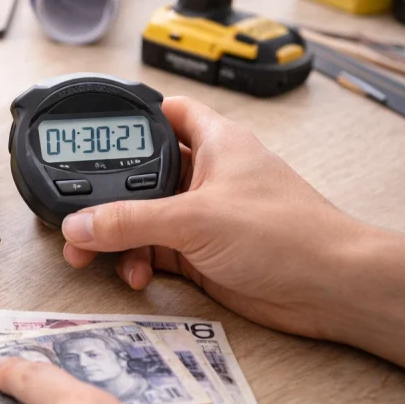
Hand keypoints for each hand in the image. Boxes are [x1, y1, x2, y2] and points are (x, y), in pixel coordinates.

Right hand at [58, 96, 380, 340]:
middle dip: (106, 194)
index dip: (132, 115)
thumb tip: (81, 223)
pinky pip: (153, 251)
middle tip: (75, 208)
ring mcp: (204, 216)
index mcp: (216, 143)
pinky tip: (132, 273)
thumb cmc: (289, 235)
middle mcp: (208, 176)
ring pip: (142, 217)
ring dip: (116, 236)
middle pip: (142, 173)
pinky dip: (136, 262)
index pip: (168, 113)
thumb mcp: (196, 219)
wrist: (329, 290)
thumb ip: (130, 221)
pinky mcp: (201, 253)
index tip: (95, 127)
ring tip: (88, 252)